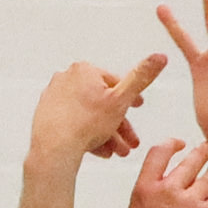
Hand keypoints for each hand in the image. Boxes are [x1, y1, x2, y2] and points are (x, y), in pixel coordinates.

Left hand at [28, 55, 164, 169]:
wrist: (54, 146)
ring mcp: (55, 95)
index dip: (131, 98)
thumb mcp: (121, 100)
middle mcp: (67, 77)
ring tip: (116, 151)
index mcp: (85, 70)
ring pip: (89, 115)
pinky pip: (74, 122)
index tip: (138, 107)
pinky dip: (88, 135)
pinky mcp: (47, 112)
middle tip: (130, 142)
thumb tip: (160, 56)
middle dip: (119, 125)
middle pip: (101, 102)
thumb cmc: (86, 123)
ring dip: (106, 134)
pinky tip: (99, 150)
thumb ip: (141, 78)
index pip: (115, 83)